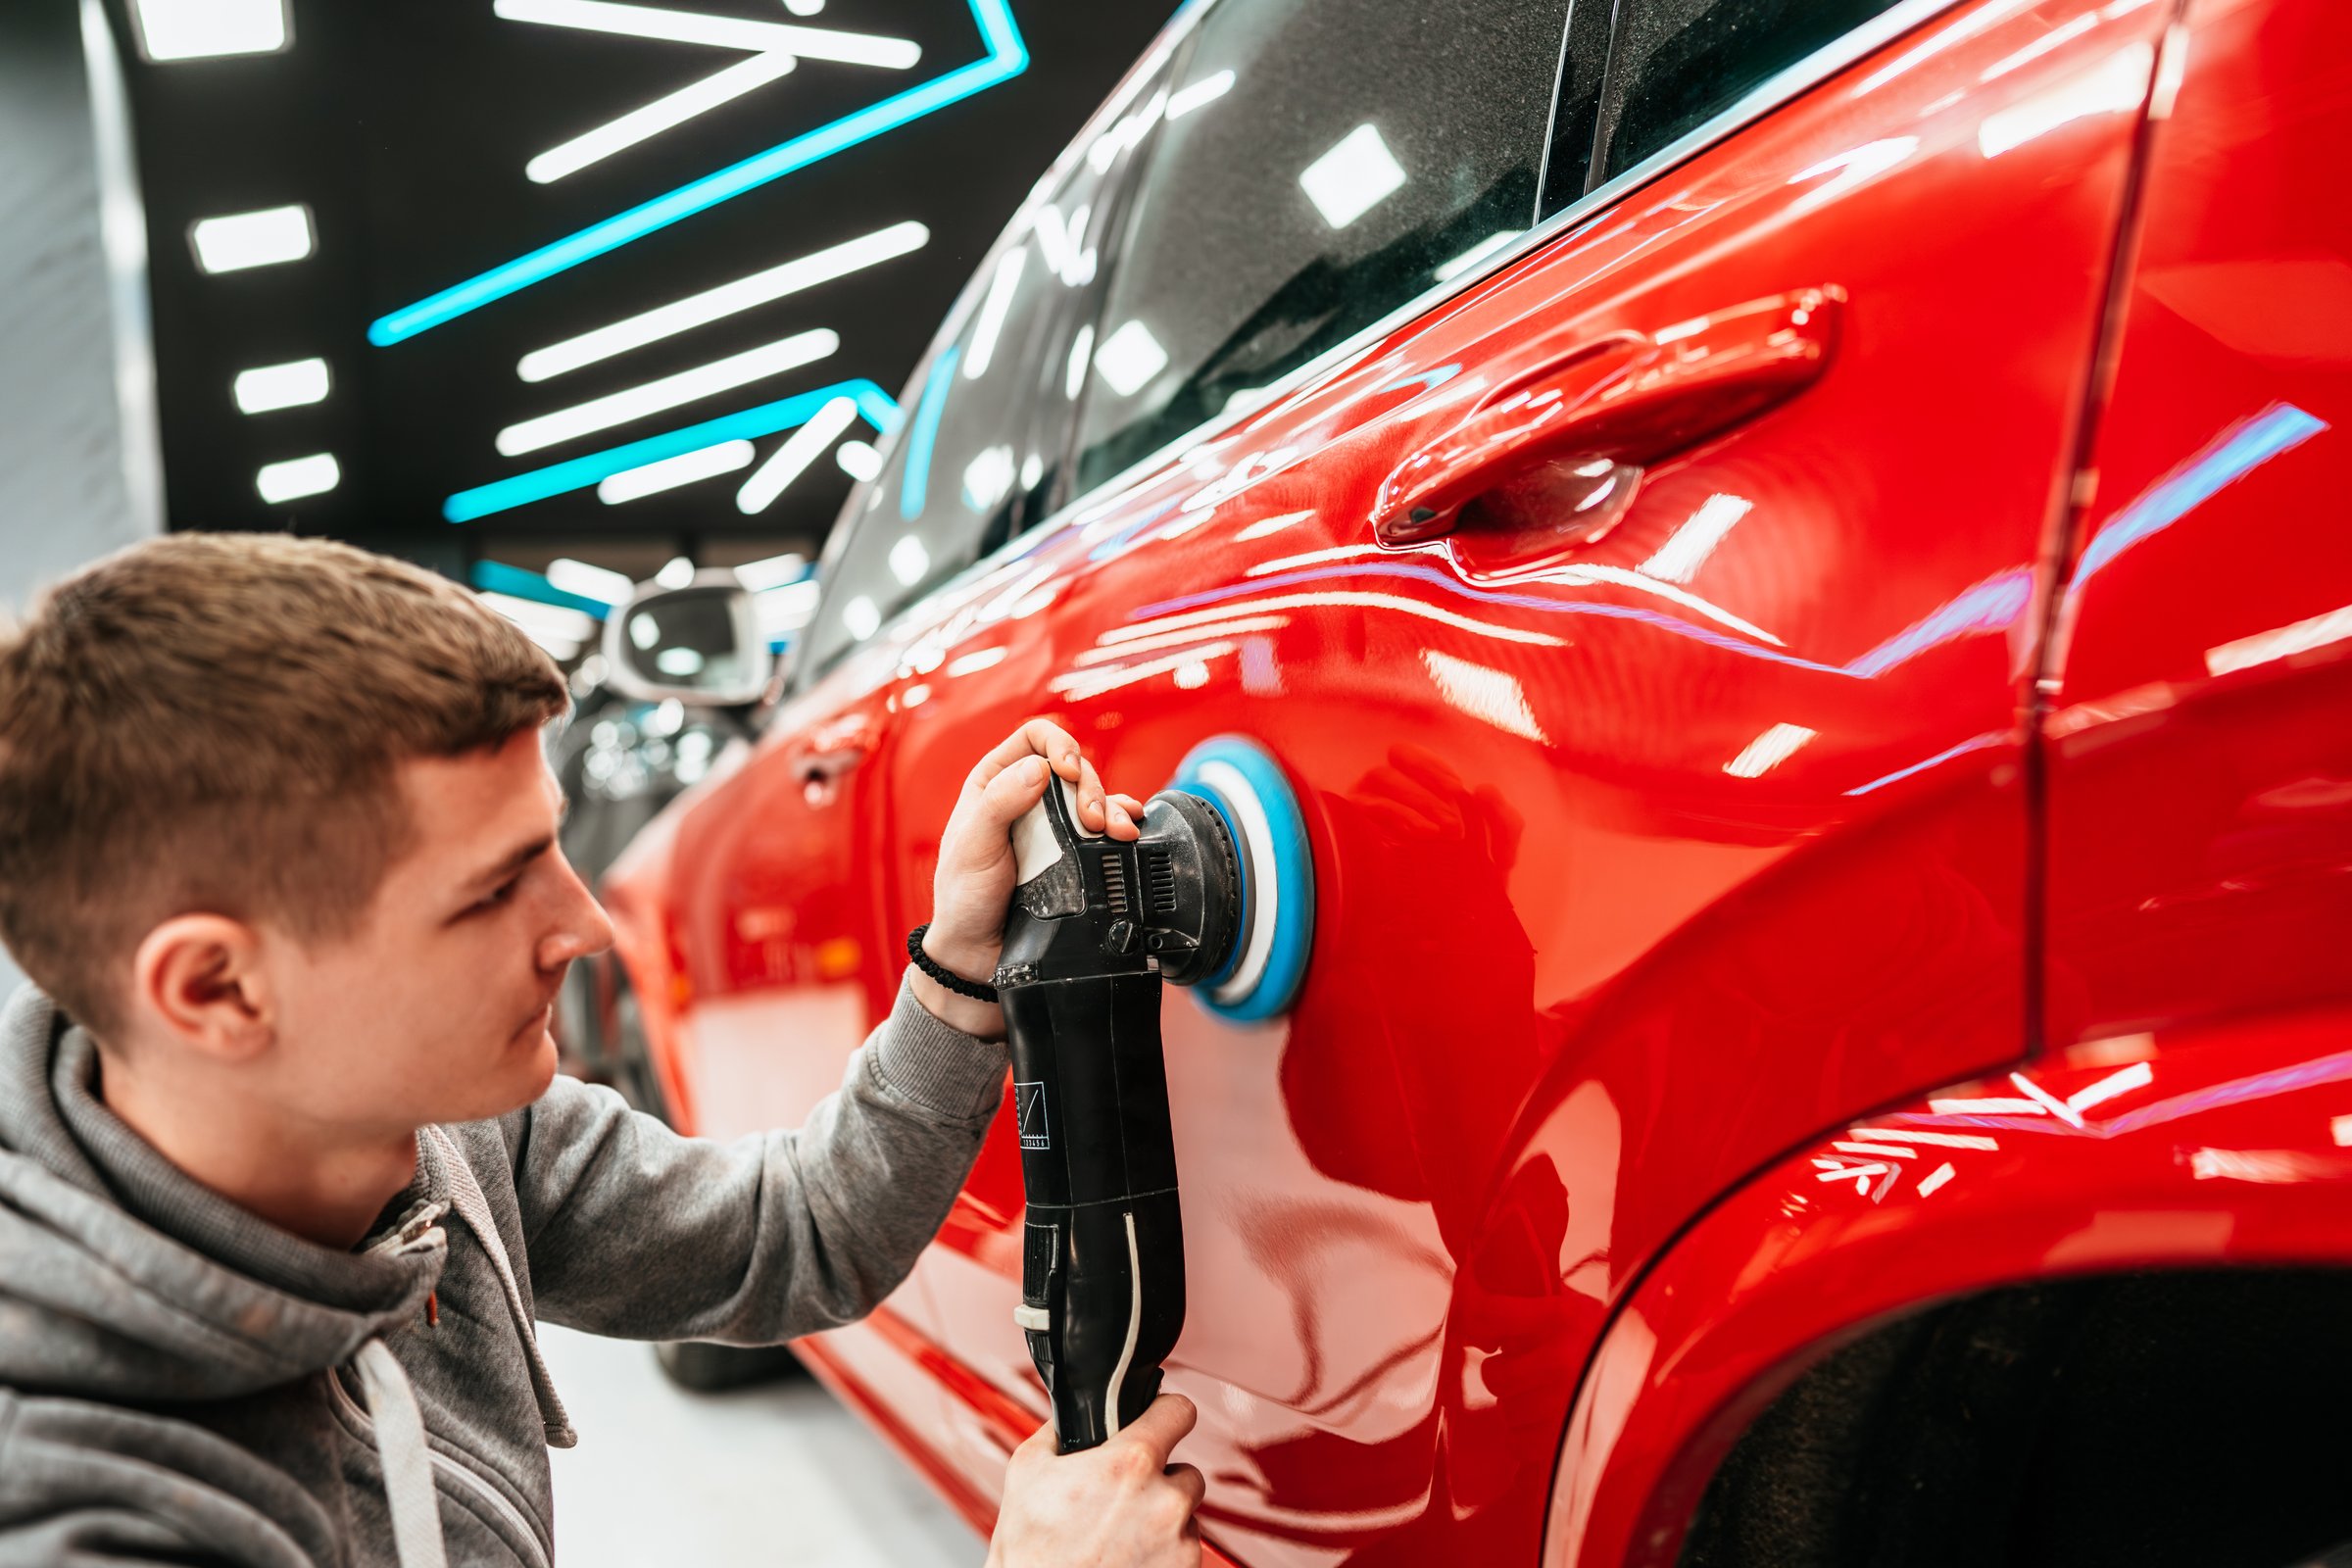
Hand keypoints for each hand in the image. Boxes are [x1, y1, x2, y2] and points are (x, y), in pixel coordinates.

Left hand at [913, 718, 1143, 1037]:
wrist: (980, 953)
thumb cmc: (965, 897)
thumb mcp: (973, 845)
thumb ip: (1001, 801)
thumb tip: (1041, 769)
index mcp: (995, 782)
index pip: (1035, 737)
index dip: (1058, 743)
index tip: (1068, 770)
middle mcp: (1027, 796)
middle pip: (1074, 765)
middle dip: (1090, 785)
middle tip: (1092, 819)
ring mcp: (1053, 825)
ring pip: (1095, 795)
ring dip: (1113, 807)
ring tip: (1117, 832)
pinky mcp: (1074, 852)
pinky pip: (1107, 826)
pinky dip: (1123, 823)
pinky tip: (1129, 832)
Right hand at [987, 1394, 1203, 1567]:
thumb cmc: (1031, 1553)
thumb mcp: (1027, 1470)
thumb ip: (1061, 1431)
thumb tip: (1076, 1414)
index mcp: (1131, 1464)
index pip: (1178, 1411)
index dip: (1164, 1413)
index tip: (1158, 1420)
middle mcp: (1164, 1502)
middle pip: (1185, 1470)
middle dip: (1159, 1480)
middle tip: (1123, 1497)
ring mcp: (1179, 1542)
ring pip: (1185, 1514)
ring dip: (1162, 1518)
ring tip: (1121, 1533)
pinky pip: (1184, 1549)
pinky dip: (1164, 1551)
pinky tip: (1129, 1556)